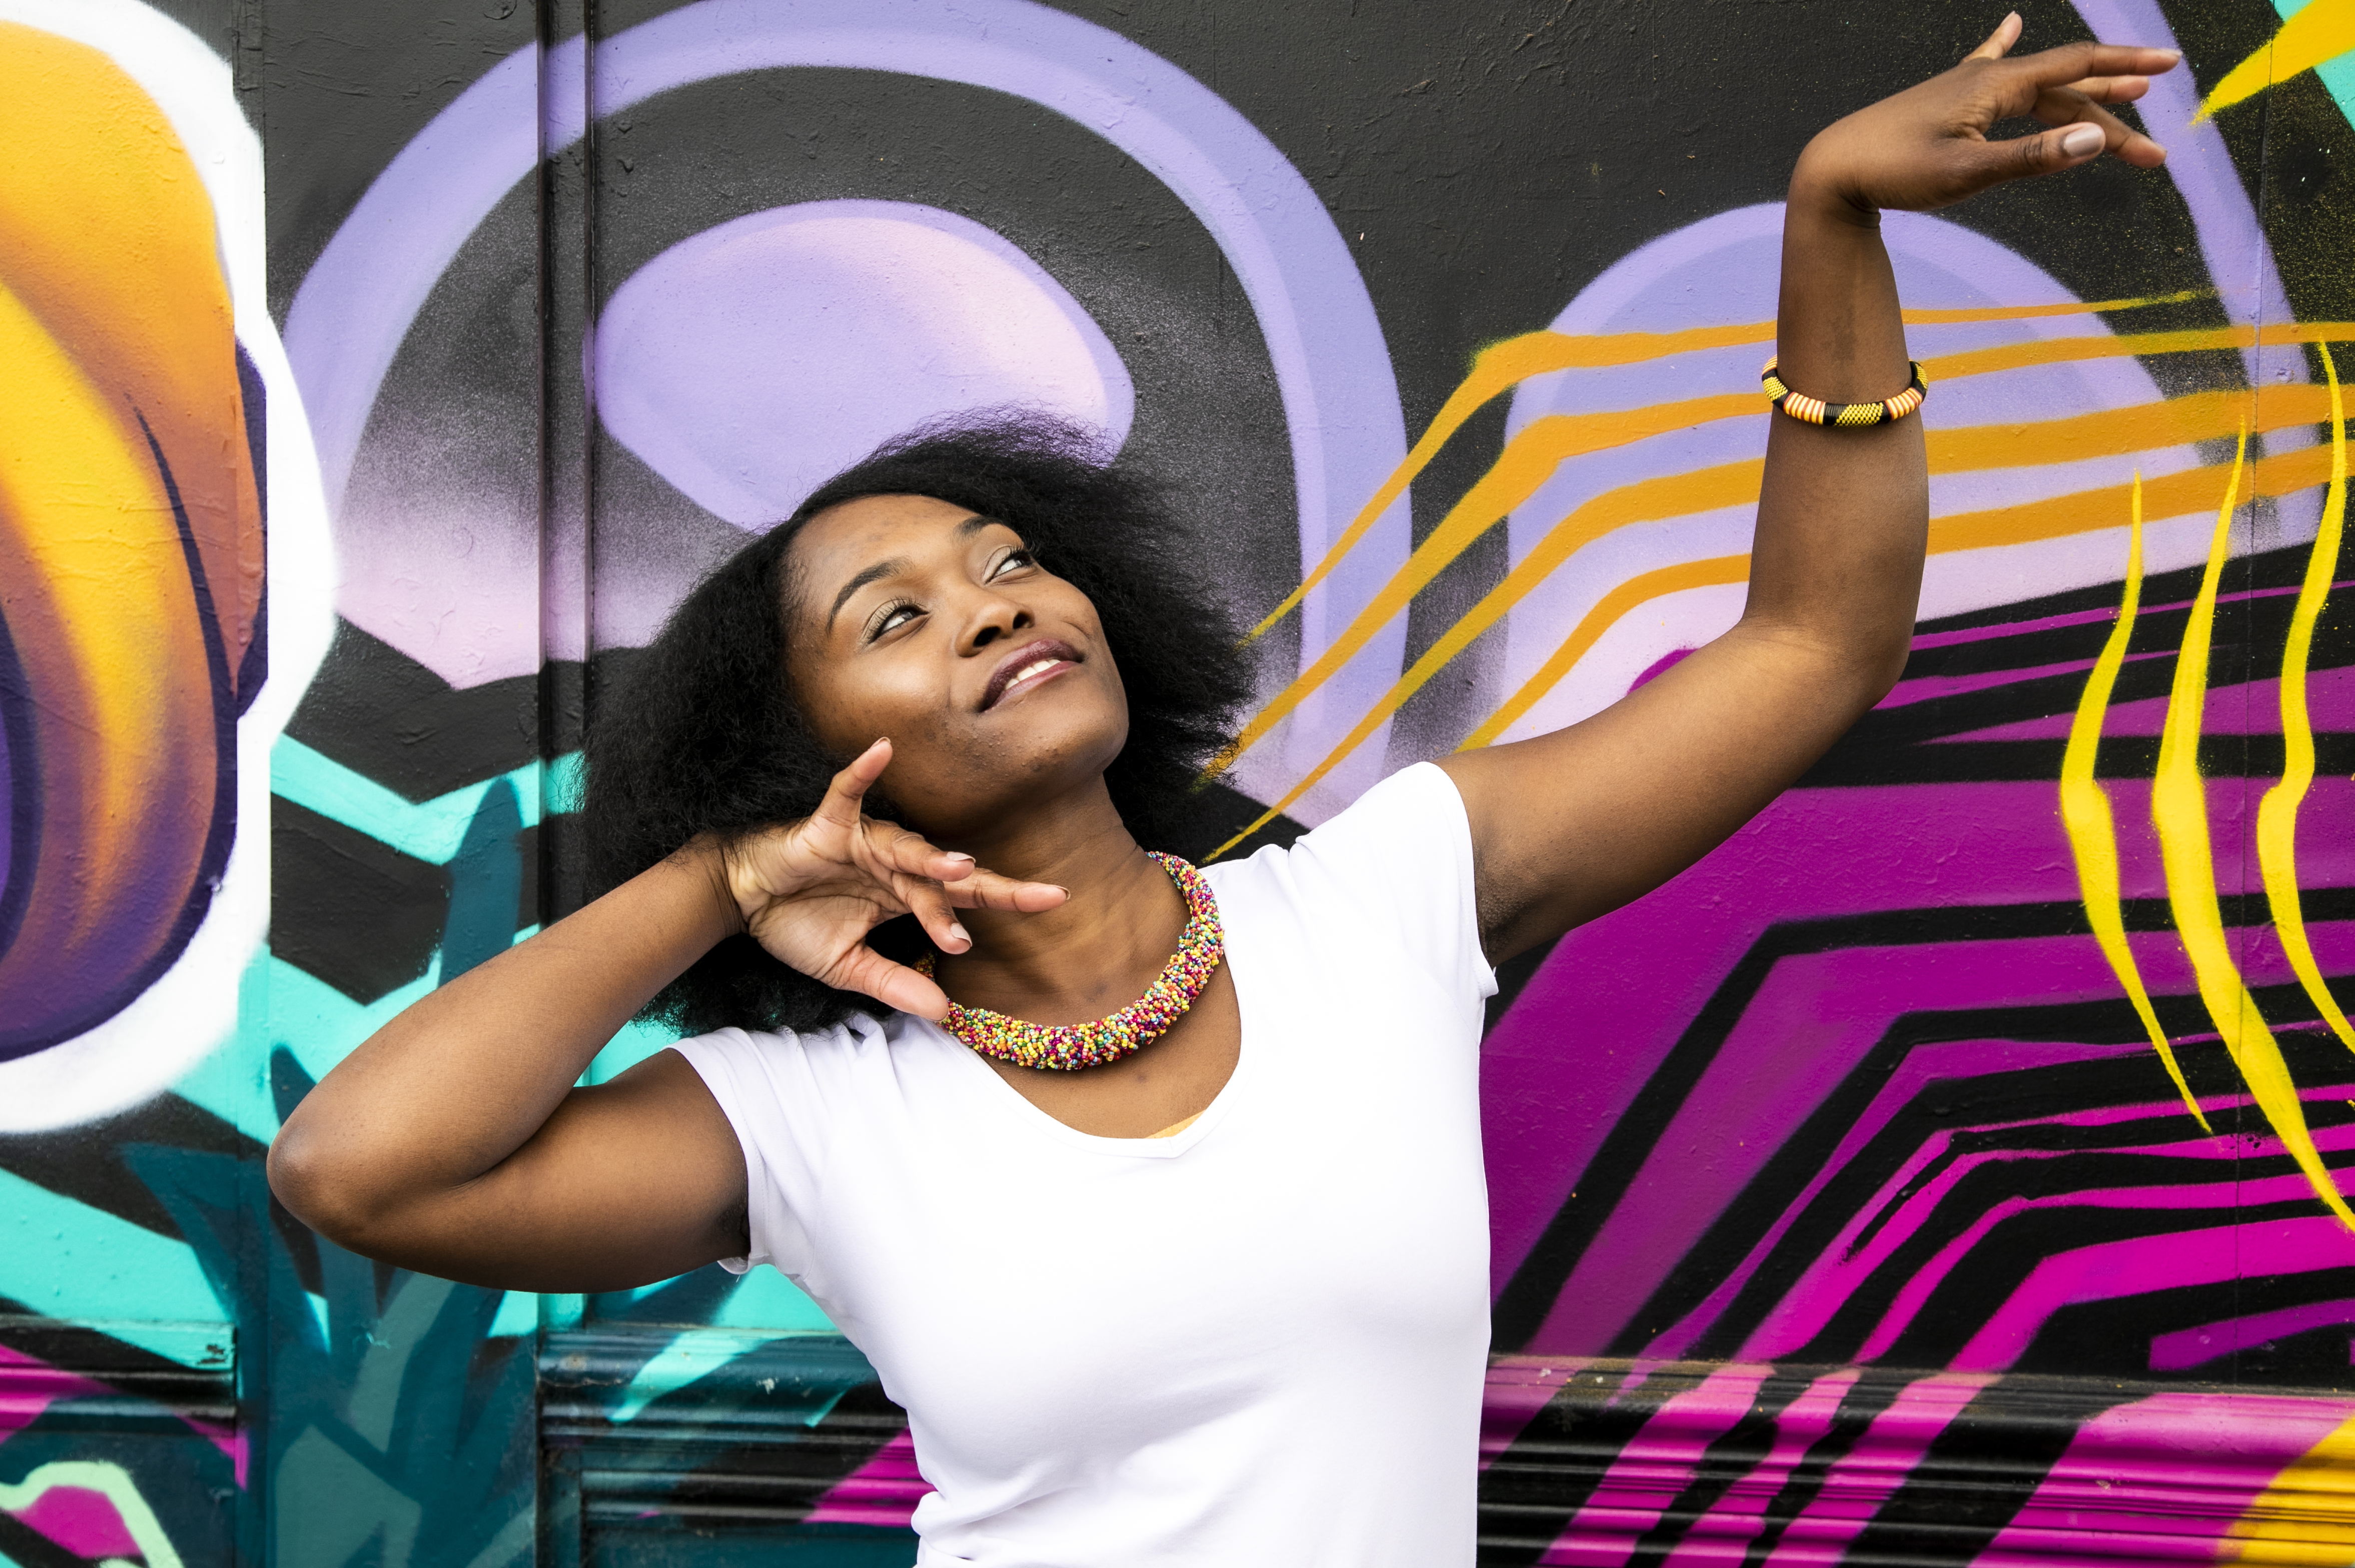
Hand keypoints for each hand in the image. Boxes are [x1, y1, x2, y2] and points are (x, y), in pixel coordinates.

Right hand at [711, 738, 1066, 1018]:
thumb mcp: (848, 967)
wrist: (743, 898)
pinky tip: (881, 750)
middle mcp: (895, 863)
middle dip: (993, 887)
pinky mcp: (828, 824)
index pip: (966, 899)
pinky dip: (861, 772)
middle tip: (1038, 896)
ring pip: (907, 846)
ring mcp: (865, 841)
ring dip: (932, 858)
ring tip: (961, 869)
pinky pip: (847, 793)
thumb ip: (895, 986)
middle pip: (950, 875)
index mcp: (905, 895)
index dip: (1010, 897)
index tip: (1056, 901)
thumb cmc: (797, 923)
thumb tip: (945, 1014)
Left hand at [1794, 12, 2179, 218]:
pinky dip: (2005, 43)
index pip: (2075, 68)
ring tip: (2126, 102)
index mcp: (1995, 86)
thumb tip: (2094, 140)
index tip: (2170, 68)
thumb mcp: (1967, 174)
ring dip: (2080, 102)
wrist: (1831, 171)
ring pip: (2037, 91)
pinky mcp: (1943, 100)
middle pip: (2064, 89)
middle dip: (2113, 113)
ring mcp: (1963, 87)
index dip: (2125, 68)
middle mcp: (1984, 78)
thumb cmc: (1893, 173)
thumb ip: (2032, 158)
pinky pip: (1985, 62)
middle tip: (2153, 150)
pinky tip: (2011, 22)